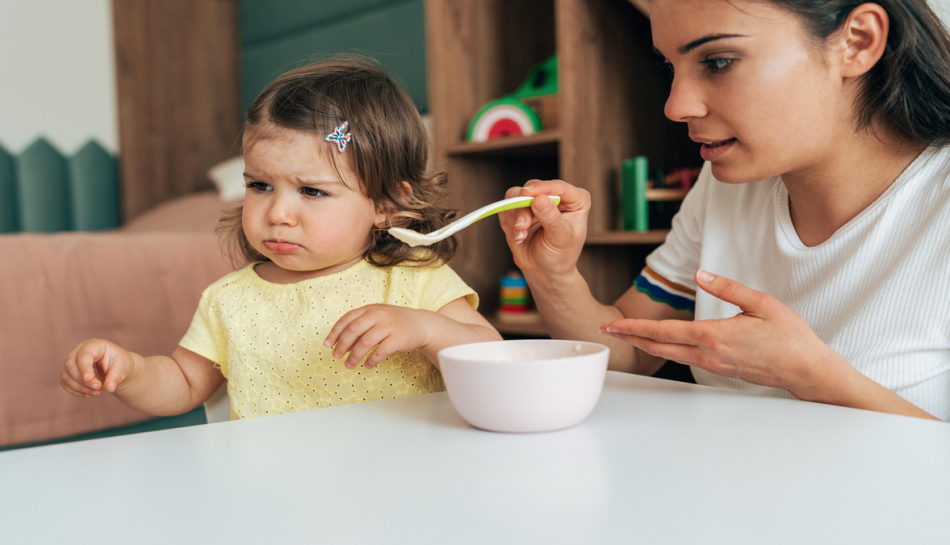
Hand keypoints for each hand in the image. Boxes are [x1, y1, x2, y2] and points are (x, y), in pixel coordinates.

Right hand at [61, 339, 135, 397]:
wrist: (115, 368)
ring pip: (66, 376)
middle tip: (99, 388)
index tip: (89, 379)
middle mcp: (78, 351)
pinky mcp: (67, 373)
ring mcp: (70, 362)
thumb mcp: (122, 367)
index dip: (84, 367)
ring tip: (98, 392)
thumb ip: (116, 376)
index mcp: (93, 345)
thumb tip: (110, 388)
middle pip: (70, 365)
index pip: (83, 354)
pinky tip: (89, 394)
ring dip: (80, 388)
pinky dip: (76, 391)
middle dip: (83, 380)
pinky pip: (65, 383)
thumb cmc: (119, 363)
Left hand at [324, 305, 429, 368]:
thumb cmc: (396, 323)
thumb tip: (342, 344)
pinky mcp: (397, 338)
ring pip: (365, 342)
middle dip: (342, 345)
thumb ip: (361, 326)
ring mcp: (389, 326)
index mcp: (371, 309)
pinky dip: (371, 360)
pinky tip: (367, 365)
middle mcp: (378, 315)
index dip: (335, 332)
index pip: (347, 319)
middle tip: (336, 356)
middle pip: (353, 330)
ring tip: (349, 365)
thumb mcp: (378, 318)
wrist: (421, 324)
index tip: (327, 344)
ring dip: (354, 356)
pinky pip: (380, 352)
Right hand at [497, 179, 590, 280]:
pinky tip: (518, 237)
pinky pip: (506, 207)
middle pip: (533, 189)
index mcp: (575, 200)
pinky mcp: (520, 209)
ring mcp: (536, 201)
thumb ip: (551, 218)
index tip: (527, 193)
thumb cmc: (560, 256)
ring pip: (515, 196)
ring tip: (521, 236)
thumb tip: (539, 199)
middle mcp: (556, 196)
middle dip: (523, 208)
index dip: (542, 188)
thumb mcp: (560, 239)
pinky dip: (509, 223)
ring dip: (514, 217)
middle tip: (522, 227)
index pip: (558, 187)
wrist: (544, 271)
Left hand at [600, 270, 844, 400]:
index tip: (614, 324)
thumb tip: (701, 275)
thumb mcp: (761, 303)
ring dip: (646, 344)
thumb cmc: (790, 337)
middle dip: (630, 337)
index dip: (635, 328)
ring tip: (626, 335)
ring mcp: (713, 365)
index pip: (664, 332)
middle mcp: (708, 354)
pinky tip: (659, 344)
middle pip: (659, 347)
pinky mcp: (719, 370)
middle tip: (607, 330)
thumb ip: (728, 288)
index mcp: (714, 336)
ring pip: (670, 355)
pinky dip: (665, 351)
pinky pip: (684, 359)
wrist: (807, 370)